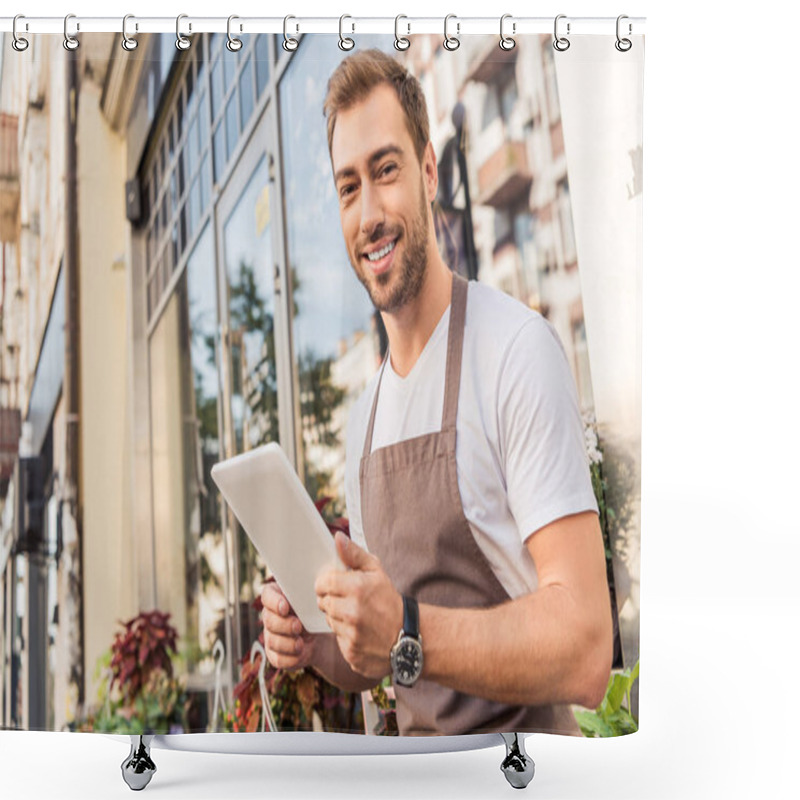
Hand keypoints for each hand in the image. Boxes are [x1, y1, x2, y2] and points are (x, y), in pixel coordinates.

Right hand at [260, 581, 316, 670]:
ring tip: (301, 643)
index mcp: (277, 598)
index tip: (285, 607)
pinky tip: (300, 653)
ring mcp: (270, 636)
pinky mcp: (274, 655)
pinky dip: (291, 657)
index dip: (273, 602)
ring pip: (272, 640)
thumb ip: (306, 596)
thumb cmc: (314, 613)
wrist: (319, 637)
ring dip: (287, 643)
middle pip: (269, 620)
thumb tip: (311, 590)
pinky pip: (278, 658)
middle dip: (284, 624)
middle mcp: (270, 616)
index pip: (267, 596)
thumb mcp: (311, 602)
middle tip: (298, 626)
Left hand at [315, 531, 402, 680]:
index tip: (331, 584)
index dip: (324, 583)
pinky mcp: (351, 653)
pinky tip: (359, 631)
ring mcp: (351, 635)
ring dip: (337, 618)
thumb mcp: (376, 572)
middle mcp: (352, 612)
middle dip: (331, 600)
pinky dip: (345, 635)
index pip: (323, 582)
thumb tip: (337, 538)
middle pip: (323, 603)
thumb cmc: (389, 600)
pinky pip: (337, 640)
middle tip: (346, 600)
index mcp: (357, 588)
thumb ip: (354, 554)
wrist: (408, 636)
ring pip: (329, 621)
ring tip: (355, 616)